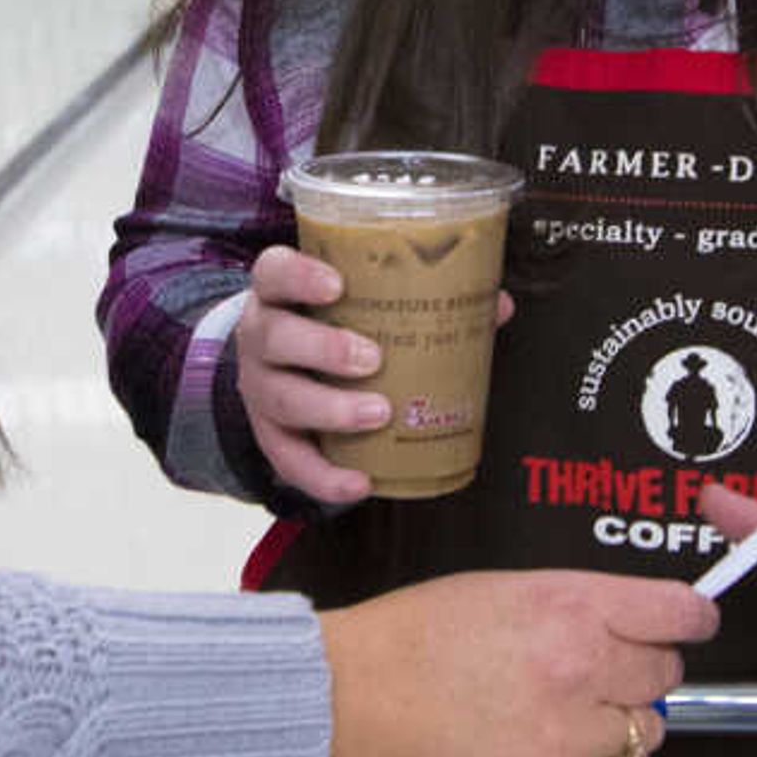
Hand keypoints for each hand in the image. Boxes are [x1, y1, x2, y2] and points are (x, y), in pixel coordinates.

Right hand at [232, 247, 514, 506]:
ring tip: (378, 413)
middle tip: (373, 359)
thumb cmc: (333, 326)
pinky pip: (289, 461)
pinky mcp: (269, 436)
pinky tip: (360, 483)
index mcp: (280, 293)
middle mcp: (261, 337)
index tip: (336, 286)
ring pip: (281, 399)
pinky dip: (324, 477)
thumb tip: (497, 304)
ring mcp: (260, 389)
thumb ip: (423, 299)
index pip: (273, 273)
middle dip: (323, 348)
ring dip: (330, 409)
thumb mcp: (359, 305)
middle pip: (274, 337)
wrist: (283, 371)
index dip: (298, 277)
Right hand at [317, 569, 716, 756]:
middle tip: (596, 671)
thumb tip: (640, 630)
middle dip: (640, 672)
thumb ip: (582, 607)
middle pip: (665, 677)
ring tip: (560, 713)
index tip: (686, 626)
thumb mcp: (507, 588)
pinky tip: (540, 746)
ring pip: (643, 735)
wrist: (352, 698)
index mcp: (572, 607)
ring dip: (615, 725)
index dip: (689, 621)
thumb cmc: (416, 635)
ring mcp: (566, 736)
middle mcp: (580, 669)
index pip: (679, 614)